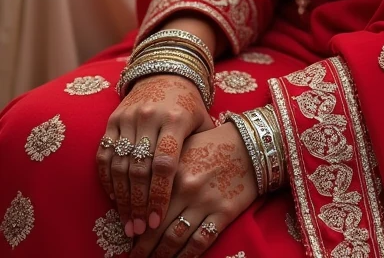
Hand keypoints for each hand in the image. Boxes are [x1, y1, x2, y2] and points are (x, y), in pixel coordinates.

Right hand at [97, 75, 213, 240]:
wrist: (165, 72)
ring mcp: (128, 117)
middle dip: (139, 204)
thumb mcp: (202, 121)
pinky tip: (115, 199)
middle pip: (140, 169)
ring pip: (119, 165)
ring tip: (128, 223)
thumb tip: (206, 190)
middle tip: (140, 231)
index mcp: (175, 118)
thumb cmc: (188, 105)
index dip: (159, 194)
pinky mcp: (113, 119)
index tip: (157, 220)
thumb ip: (203, 150)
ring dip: (122, 199)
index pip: (165, 162)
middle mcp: (149, 117)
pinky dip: (107, 180)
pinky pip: (104, 155)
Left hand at [130, 123, 257, 257]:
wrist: (251, 144)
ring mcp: (206, 203)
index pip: (147, 204)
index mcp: (174, 170)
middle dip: (143, 247)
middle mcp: (187, 188)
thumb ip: (164, 167)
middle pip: (157, 227)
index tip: (128, 236)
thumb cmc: (213, 143)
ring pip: (176, 239)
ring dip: (161, 255)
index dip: (136, 225)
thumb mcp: (184, 147)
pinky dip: (186, 256)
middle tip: (133, 257)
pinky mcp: (223, 213)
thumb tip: (140, 192)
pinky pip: (200, 241)